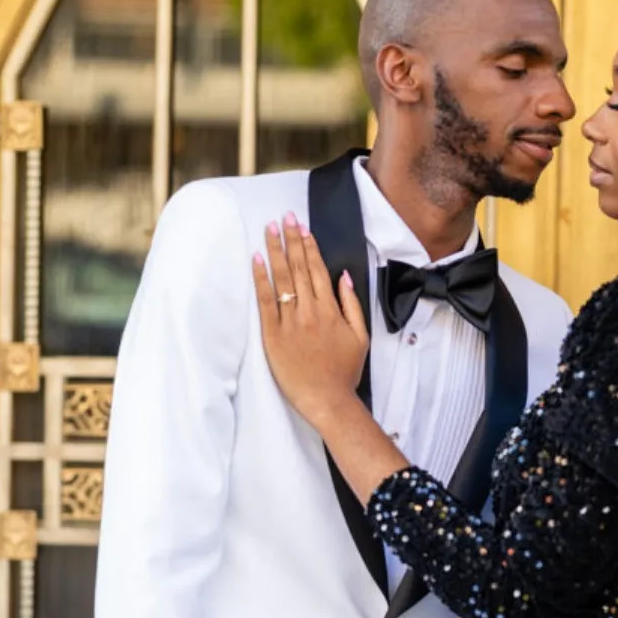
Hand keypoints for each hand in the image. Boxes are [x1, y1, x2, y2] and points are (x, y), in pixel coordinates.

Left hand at [253, 213, 368, 427]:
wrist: (327, 401)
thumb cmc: (344, 372)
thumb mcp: (360, 337)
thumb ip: (352, 304)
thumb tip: (344, 276)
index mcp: (331, 310)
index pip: (317, 270)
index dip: (309, 246)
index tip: (302, 227)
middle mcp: (310, 311)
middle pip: (299, 268)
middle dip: (291, 240)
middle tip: (284, 217)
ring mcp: (290, 323)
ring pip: (282, 279)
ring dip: (275, 251)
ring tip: (269, 229)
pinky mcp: (273, 336)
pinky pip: (265, 302)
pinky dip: (261, 280)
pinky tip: (257, 260)